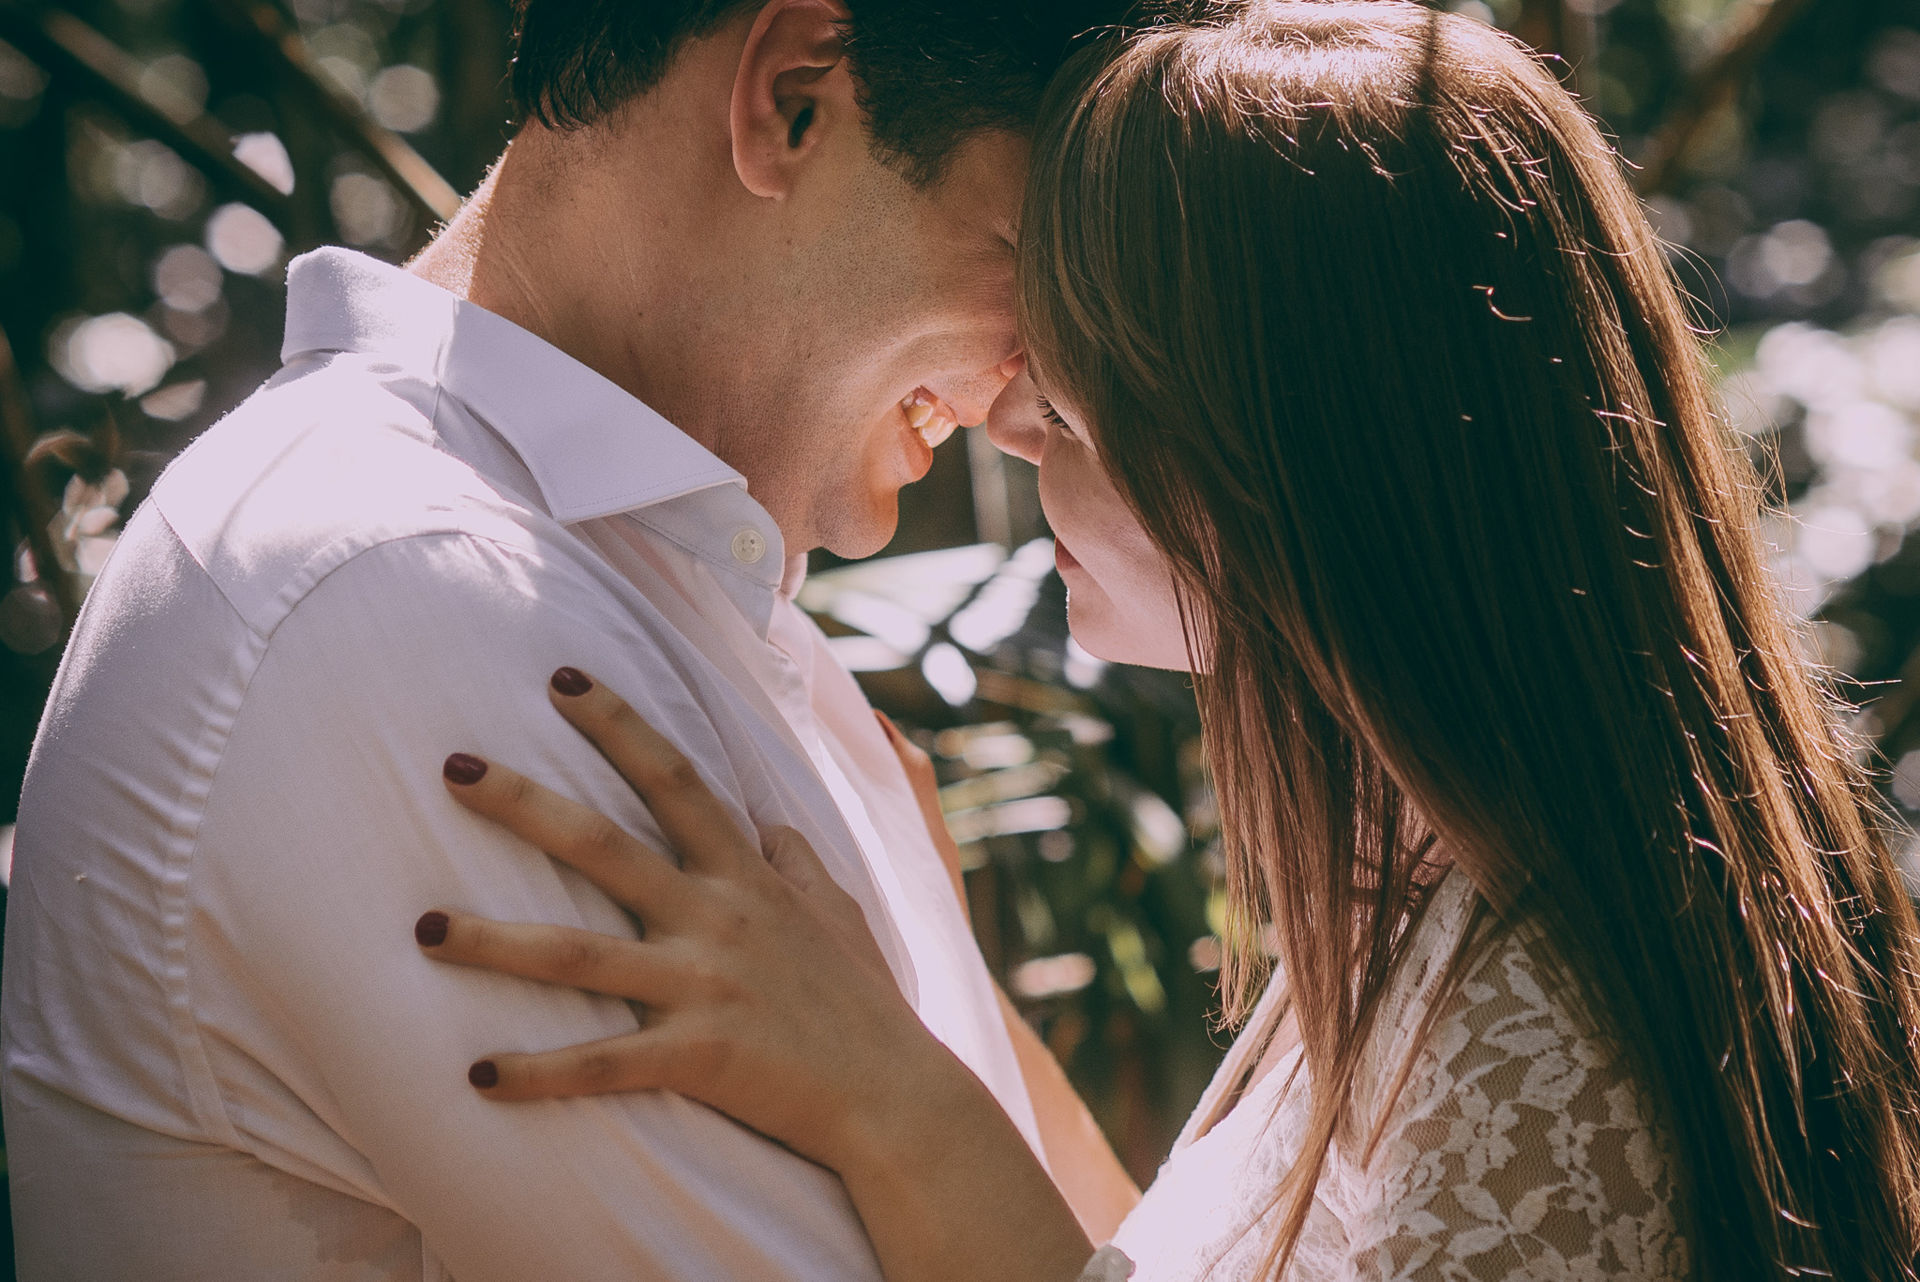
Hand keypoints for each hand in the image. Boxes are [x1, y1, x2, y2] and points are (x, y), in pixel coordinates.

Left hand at [415, 669, 962, 1174]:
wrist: (898, 1097)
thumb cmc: (866, 1004)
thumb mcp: (840, 913)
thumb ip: (798, 862)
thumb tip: (767, 821)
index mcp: (746, 876)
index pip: (674, 778)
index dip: (618, 723)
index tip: (562, 678)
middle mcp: (717, 916)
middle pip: (603, 844)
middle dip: (524, 802)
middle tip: (452, 765)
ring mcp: (704, 985)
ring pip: (577, 953)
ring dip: (492, 941)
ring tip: (421, 927)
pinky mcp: (698, 1057)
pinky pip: (601, 1065)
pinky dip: (537, 1073)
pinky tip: (476, 1074)